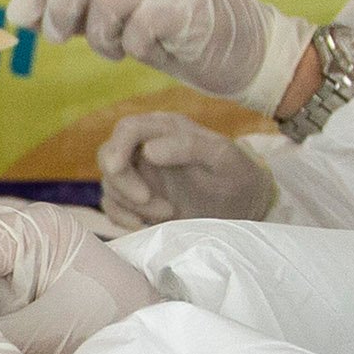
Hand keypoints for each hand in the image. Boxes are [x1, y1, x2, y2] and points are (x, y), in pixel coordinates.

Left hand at [6, 0, 295, 108]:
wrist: (250, 51)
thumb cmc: (178, 33)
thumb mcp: (122, 13)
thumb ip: (78, 7)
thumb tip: (17, 13)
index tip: (22, 16)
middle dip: (57, 5)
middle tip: (56, 37)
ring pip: (106, 1)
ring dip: (100, 37)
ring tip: (118, 50)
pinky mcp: (188, 5)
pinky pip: (137, 30)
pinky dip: (133, 49)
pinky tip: (151, 51)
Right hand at [99, 111, 277, 229]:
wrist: (245, 207)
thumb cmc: (237, 176)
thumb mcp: (224, 157)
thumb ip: (190, 146)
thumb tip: (148, 150)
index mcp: (166, 128)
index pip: (127, 129)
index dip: (117, 148)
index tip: (118, 170)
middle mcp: (146, 147)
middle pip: (108, 156)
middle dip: (123, 182)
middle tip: (149, 201)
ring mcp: (139, 174)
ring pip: (110, 184)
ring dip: (132, 204)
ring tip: (169, 213)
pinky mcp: (137, 200)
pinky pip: (112, 207)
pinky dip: (122, 218)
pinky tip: (146, 225)